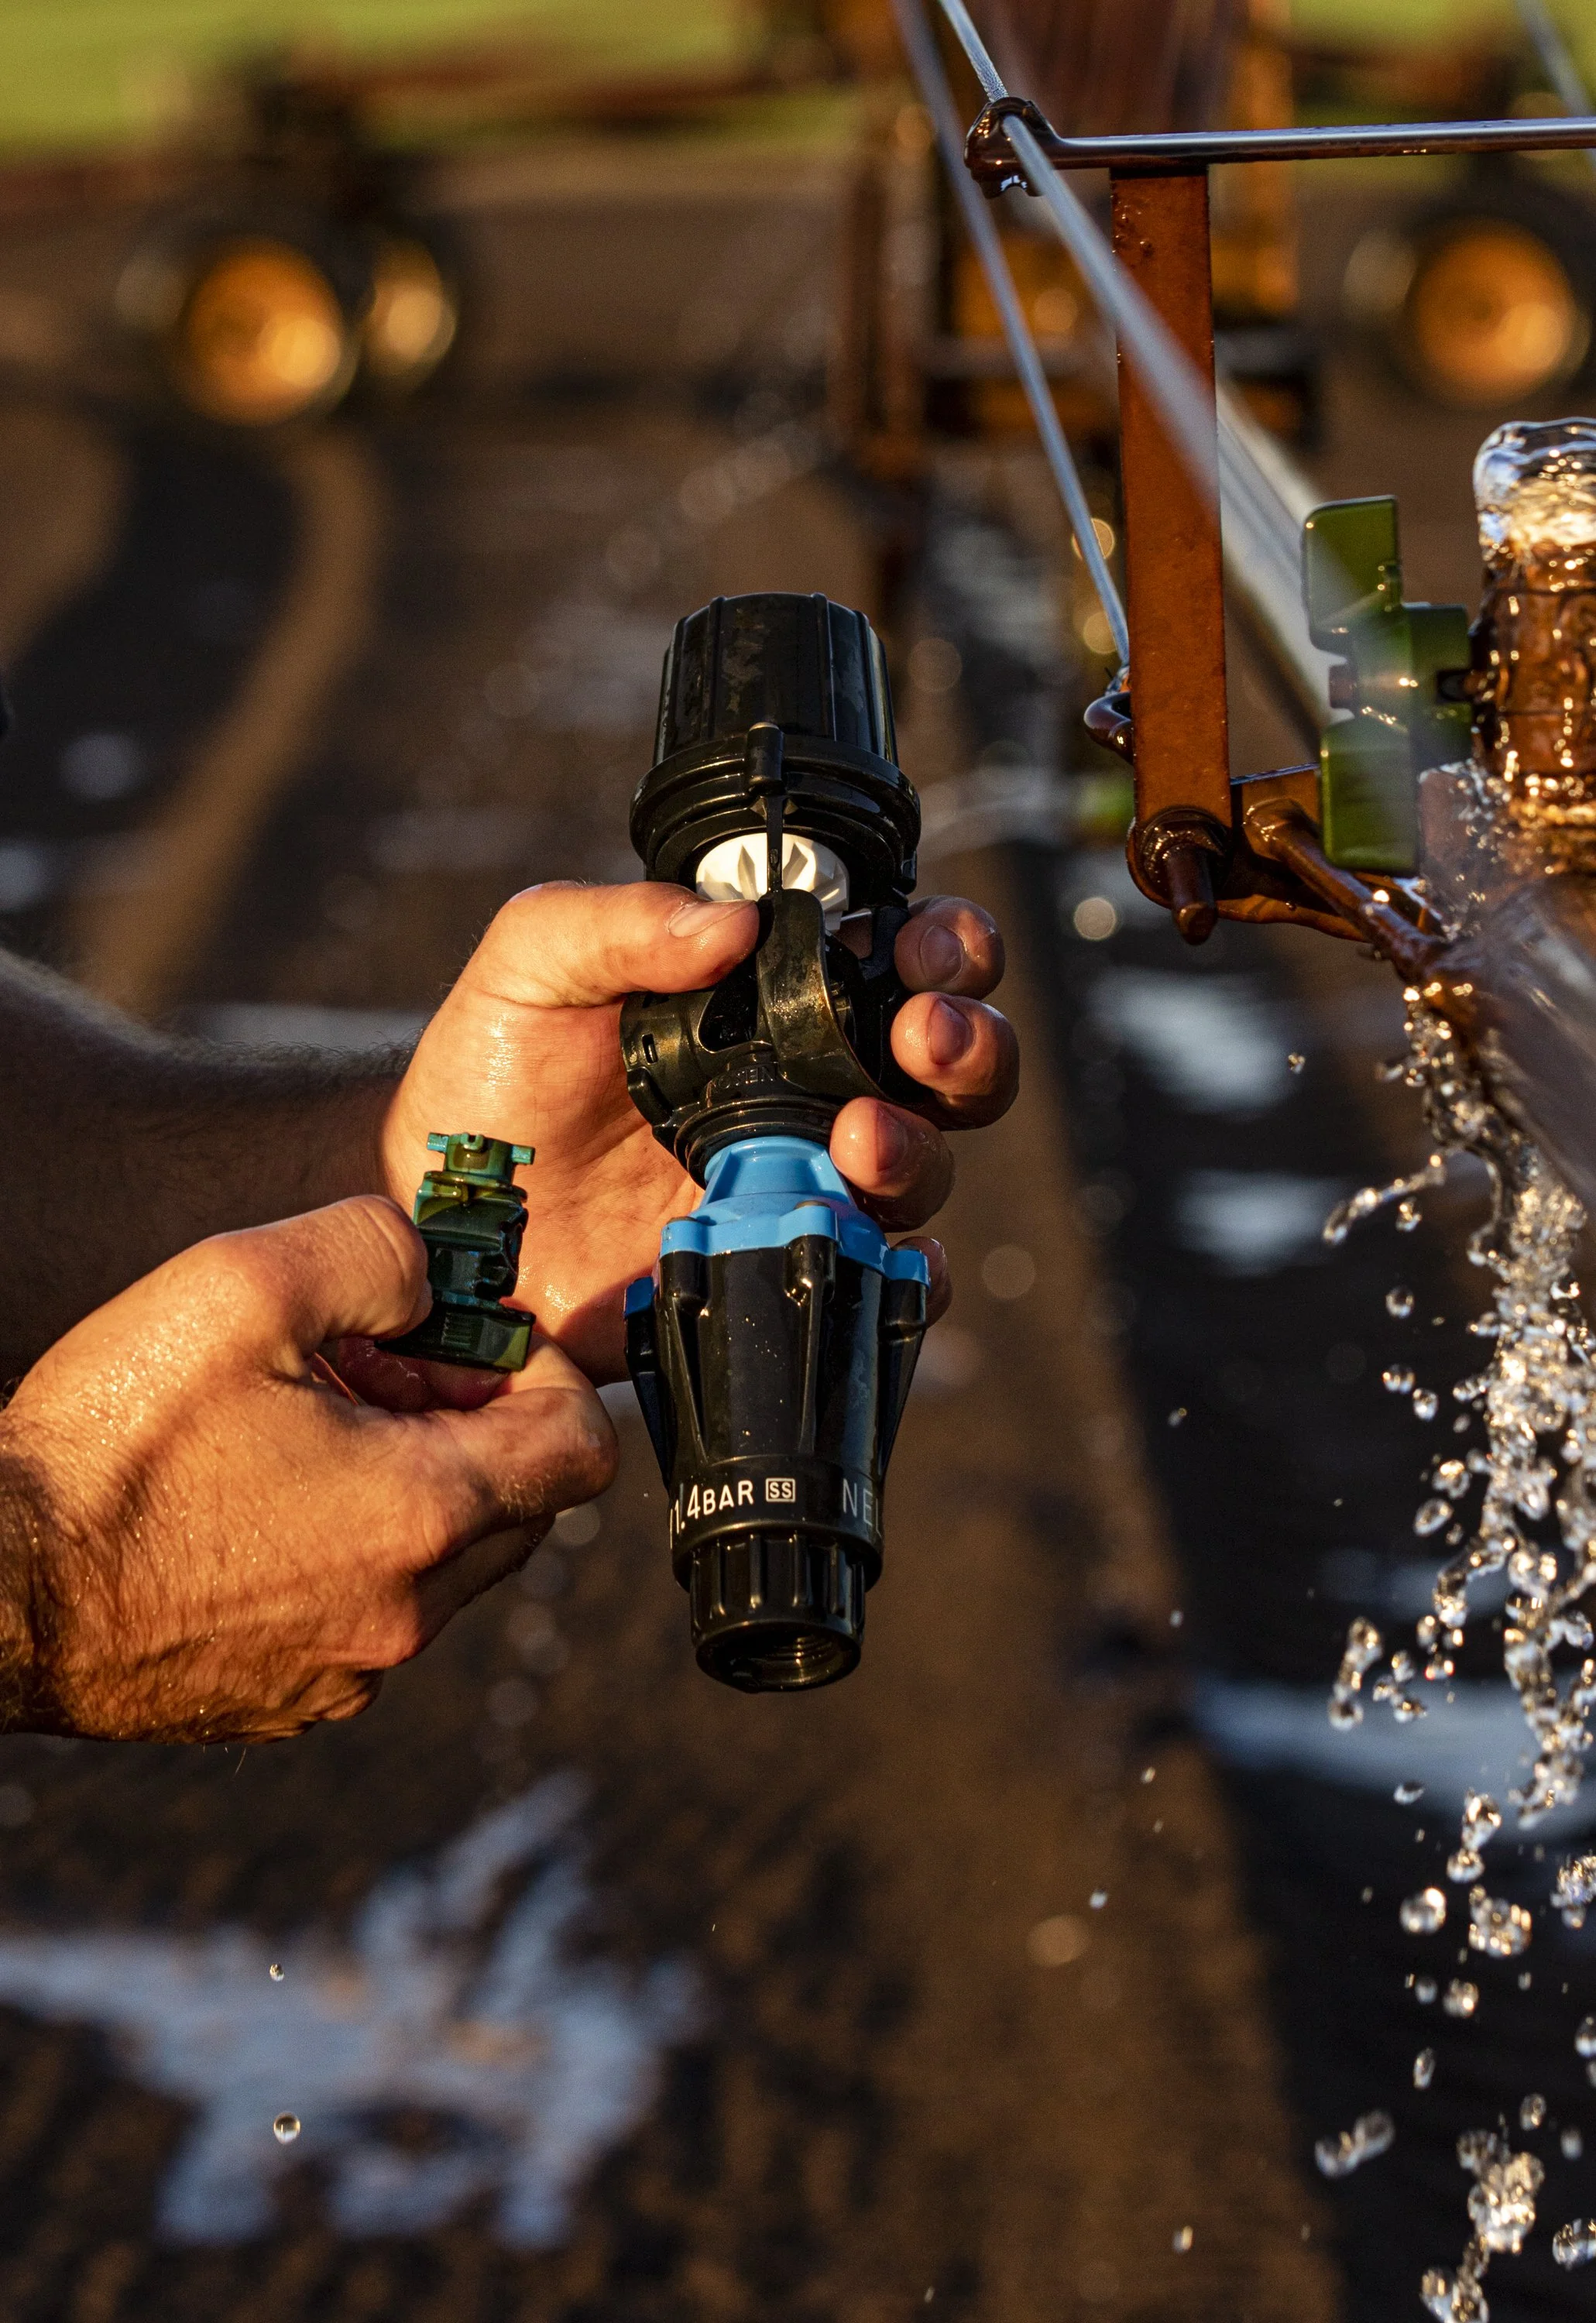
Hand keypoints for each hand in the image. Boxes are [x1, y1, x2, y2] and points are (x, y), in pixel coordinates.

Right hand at [0, 1198, 613, 1740]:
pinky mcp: (290, 1701)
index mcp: (421, 1514)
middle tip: (372, 1370)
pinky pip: (372, 1613)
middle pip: (522, 1508)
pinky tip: (262, 1498)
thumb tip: (430, 1275)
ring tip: (304, 1426)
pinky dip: (352, 1550)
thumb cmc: (108, 1445)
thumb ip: (372, 1252)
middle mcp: (405, 1612)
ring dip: (409, 1486)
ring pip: (445, 1564)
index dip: (543, 1373)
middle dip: (472, 1424)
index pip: (581, 1449)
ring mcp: (349, 1671)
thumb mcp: (243, 1286)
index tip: (465, 1340)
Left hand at [376, 881, 1017, 1381]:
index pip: (894, 958)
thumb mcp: (531, 970)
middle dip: (965, 1045)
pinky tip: (870, 1248)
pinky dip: (909, 1275)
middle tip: (920, 1039)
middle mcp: (806, 1089)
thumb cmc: (487, 1085)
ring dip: (919, 1148)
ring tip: (857, 1142)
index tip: (920, 952)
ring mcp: (801, 1185)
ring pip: (926, 1168)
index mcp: (769, 999)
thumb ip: (618, 922)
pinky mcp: (779, 1269)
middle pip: (948, 1064)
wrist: (443, 1230)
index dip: (940, 948)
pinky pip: (885, 1282)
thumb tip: (732, 921)